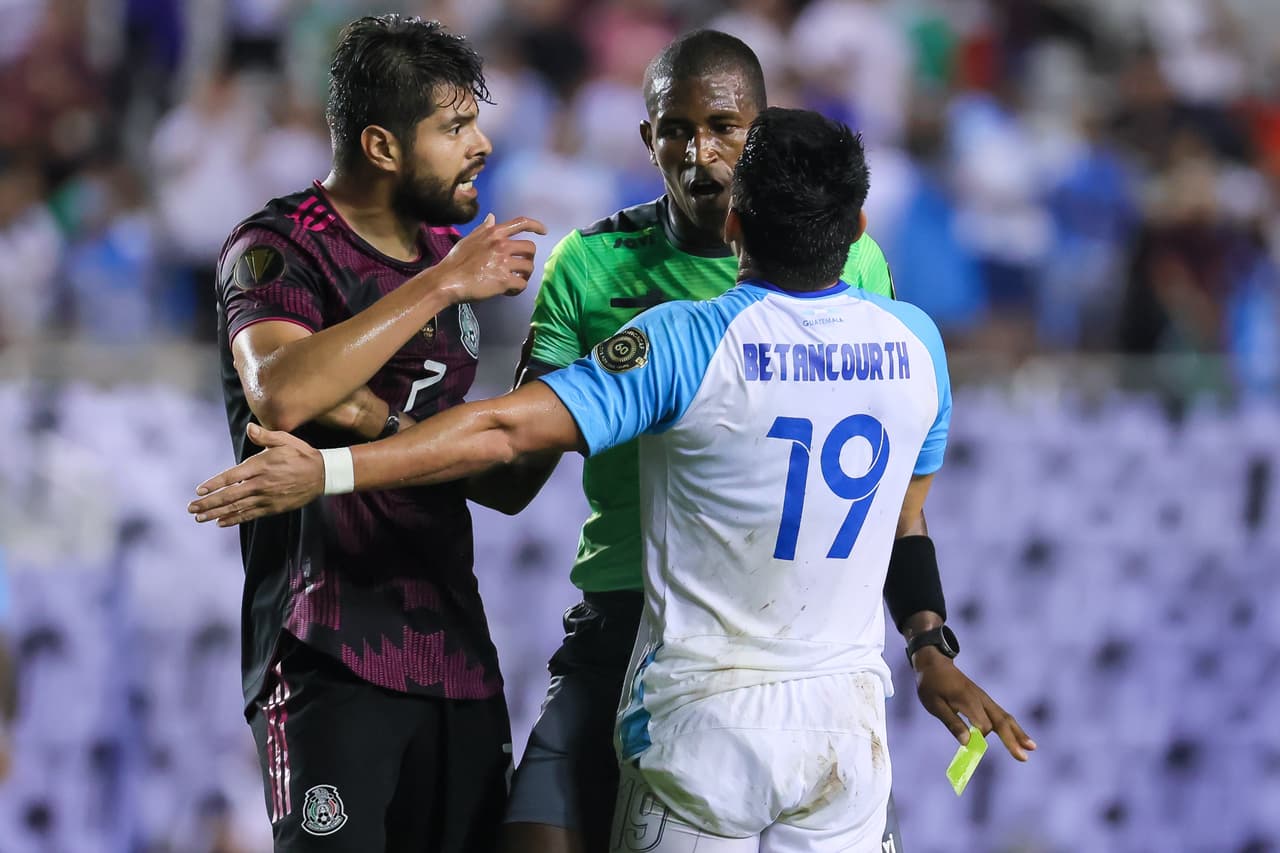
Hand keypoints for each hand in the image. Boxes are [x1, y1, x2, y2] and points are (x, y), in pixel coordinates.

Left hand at [188, 423, 324, 525]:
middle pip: (229, 496)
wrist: (322, 475)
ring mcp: (267, 498)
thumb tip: (250, 428)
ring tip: (199, 518)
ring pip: (237, 507)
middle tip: (191, 508)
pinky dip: (235, 519)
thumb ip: (265, 436)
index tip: (199, 490)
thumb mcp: (285, 440)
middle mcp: (261, 484)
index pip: (231, 477)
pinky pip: (250, 515)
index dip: (214, 484)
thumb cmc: (301, 454)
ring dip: (216, 513)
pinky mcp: (273, 507)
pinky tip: (221, 522)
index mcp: (260, 466)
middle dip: (208, 503)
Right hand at [434, 213, 547, 302]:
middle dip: (529, 258)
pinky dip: (518, 289)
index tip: (543, 231)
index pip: (521, 223)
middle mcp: (501, 244)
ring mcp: (503, 262)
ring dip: (525, 275)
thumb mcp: (468, 239)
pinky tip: (509, 292)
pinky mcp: (504, 280)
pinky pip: (522, 284)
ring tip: (515, 281)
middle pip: (531, 248)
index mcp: (494, 233)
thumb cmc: (454, 261)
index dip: (536, 225)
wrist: (447, 280)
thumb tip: (492, 217)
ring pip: (529, 267)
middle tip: (521, 268)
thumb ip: (483, 229)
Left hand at [912, 648, 1036, 760]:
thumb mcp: (934, 705)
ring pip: (1005, 718)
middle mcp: (981, 700)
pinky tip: (1020, 737)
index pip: (983, 726)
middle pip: (1001, 722)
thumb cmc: (931, 685)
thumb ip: (952, 722)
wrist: (935, 664)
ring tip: (1031, 748)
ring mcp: (984, 699)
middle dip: (1013, 740)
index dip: (980, 740)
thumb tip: (967, 743)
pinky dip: (1012, 727)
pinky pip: (1001, 715)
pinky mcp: (984, 701)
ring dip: (1018, 733)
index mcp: (968, 701)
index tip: (971, 751)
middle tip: (1024, 758)